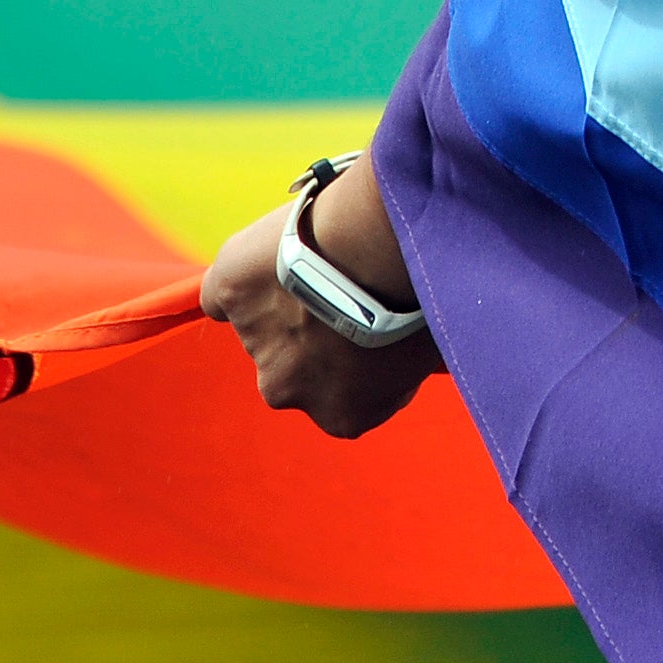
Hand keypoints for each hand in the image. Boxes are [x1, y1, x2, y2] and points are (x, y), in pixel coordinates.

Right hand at [198, 163, 444, 439]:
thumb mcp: (432, 347)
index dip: (360, 359)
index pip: (347, 397)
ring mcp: (254, 341)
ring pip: (262, 325)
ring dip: (284, 300)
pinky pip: (222, 296)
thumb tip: (440, 358)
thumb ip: (417, 363)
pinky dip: (237, 282)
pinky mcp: (229, 294)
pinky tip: (265, 259)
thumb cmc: (419, 298)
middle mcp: (288, 390)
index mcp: (342, 415)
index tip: (376, 328)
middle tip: (346, 291)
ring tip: (321, 258)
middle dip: (315, 336)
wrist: (378, 246)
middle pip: (296, 366)